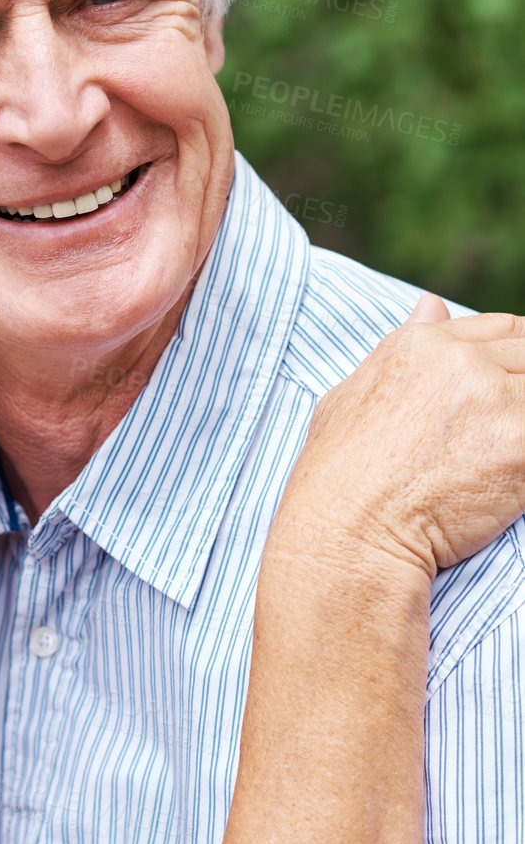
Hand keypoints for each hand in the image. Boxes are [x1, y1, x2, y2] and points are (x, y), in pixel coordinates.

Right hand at [276, 297, 524, 578]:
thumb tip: (430, 304)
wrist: (348, 539)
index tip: (509, 390)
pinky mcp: (519, 443)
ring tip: (504, 453)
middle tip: (502, 432)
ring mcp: (493, 399)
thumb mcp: (349, 399)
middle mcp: (458, 361)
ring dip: (522, 424)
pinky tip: (513, 479)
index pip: (500, 329)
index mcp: (419, 345)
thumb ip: (395, 348)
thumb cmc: (337, 481)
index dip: (513, 359)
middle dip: (522, 389)